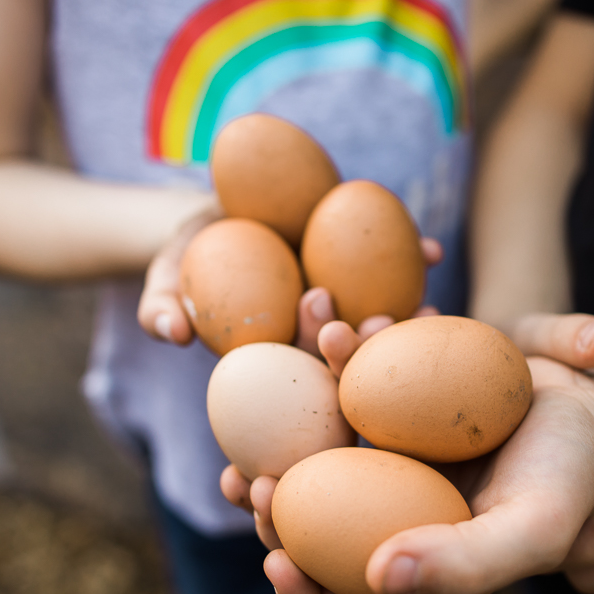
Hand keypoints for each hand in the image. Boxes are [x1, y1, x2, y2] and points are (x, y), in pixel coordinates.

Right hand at [140, 217, 443, 356]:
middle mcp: (320, 347)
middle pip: (352, 364)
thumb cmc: (189, 256)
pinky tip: (432, 251)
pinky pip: (398, 276)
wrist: (222, 212)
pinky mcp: (372, 279)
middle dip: (371, 356)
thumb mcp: (166, 279)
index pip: (302, 381)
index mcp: (280, 365)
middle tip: (379, 326)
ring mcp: (350, 315)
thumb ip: (161, 307)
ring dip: (410, 326)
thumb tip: (172, 331)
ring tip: (427, 308)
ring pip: (386, 331)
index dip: (319, 374)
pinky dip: (416, 263)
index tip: (328, 336)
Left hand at [241, 313, 593, 593]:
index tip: (276, 562)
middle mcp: (396, 525)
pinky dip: (337, 364)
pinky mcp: (399, 419)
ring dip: (290, 423)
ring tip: (272, 413)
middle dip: (273, 511)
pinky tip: (336, 330)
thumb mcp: (531, 531)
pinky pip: (348, 396)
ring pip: (319, 456)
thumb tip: (376, 577)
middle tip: (255, 479)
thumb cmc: (573, 484)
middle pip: (315, 534)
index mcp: (422, 572)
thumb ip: (464, 565)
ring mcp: (394, 471)